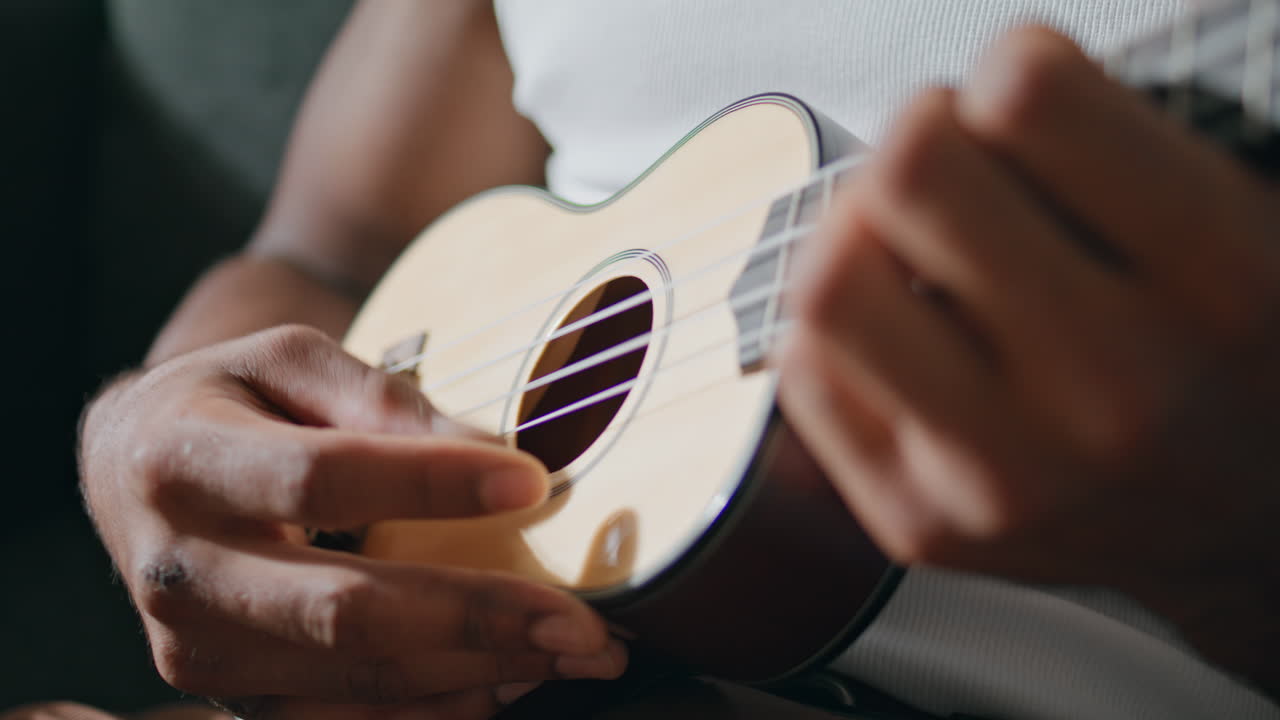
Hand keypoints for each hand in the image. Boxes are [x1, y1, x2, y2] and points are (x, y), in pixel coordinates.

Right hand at [78, 325, 625, 718]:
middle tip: (584, 626)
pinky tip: (507, 685)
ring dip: (477, 673)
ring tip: (576, 655)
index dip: (430, 483)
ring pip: (354, 678)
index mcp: (182, 463)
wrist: (129, 470)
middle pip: (343, 611)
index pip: (321, 478)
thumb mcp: (288, 360)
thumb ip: (382, 398)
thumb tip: (495, 454)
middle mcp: (178, 571)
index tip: (532, 479)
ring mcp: (195, 650)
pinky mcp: (226, 694)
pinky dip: (431, 712)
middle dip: (476, 619)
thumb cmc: (227, 401)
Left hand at [780, 28, 1278, 690]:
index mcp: (1222, 281)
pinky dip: (830, 327)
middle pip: (907, 178)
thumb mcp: (1249, 226)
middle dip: (916, 137)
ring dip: (849, 232)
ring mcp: (1007, 473)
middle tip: (950, 161)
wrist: (1252, 533)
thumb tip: (969, 98)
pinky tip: (895, 327)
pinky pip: (804, 373)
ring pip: (827, 284)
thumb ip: (1116, 148)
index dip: (1009, 67)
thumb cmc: (1241, 359)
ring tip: (902, 242)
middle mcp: (1111, 388)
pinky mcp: (924, 523)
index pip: (1030, 101)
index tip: (1021, 96)